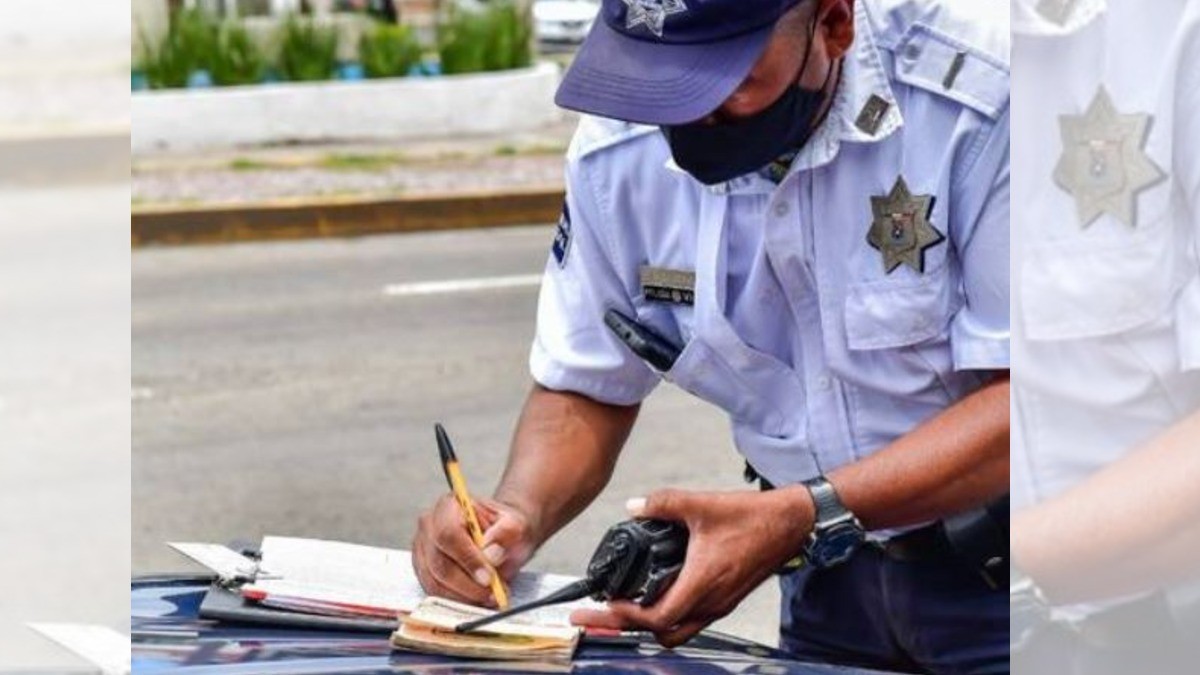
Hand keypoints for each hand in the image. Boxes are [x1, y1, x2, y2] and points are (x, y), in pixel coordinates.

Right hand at [412, 493, 537, 606]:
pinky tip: (478, 599)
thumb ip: (506, 532)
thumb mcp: (516, 524)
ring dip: (464, 596)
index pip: (448, 534)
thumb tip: (491, 553)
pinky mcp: (423, 570)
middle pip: (439, 562)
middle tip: (493, 593)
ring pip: (435, 581)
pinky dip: (457, 600)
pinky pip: (434, 592)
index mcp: (449, 506)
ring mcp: (422, 549)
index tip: (488, 577)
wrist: (501, 539)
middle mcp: (429, 525)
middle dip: (468, 584)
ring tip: (490, 597)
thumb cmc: (505, 530)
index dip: (467, 559)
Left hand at [570, 486, 813, 646]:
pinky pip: (693, 621)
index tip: (606, 605)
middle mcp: (711, 602)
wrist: (790, 524)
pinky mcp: (726, 600)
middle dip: (630, 626)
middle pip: (663, 633)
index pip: (657, 618)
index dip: (627, 616)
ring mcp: (721, 604)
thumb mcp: (701, 504)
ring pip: (679, 632)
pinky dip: (671, 617)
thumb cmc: (752, 518)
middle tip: (605, 612)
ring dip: (652, 625)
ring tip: (627, 608)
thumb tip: (633, 507)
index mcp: (702, 583)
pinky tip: (659, 596)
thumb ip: (663, 504)